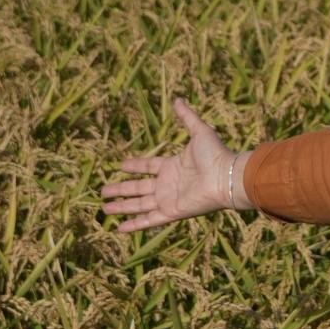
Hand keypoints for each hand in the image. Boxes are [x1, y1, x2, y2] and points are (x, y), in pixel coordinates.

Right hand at [101, 98, 239, 232]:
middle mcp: (169, 184)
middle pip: (138, 188)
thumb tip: (178, 99)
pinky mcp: (171, 212)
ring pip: (139, 205)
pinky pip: (149, 220)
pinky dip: (134, 225)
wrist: (226, 176)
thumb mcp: (199, 131)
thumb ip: (187, 117)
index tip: (120, 165)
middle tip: (103, 191)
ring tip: (104, 209)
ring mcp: (169, 199)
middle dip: (120, 189)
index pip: (149, 166)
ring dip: (122, 207)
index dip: (135, 166)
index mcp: (173, 166)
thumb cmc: (215, 154)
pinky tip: (119, 229)